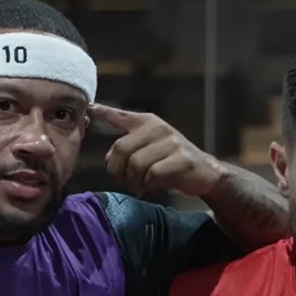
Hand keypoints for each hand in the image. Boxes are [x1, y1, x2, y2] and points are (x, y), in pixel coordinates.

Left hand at [88, 104, 223, 197]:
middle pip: (121, 149)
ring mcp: (171, 143)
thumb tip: (110, 158)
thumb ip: (129, 148)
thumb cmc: (172, 162)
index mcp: (148, 122)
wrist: (205, 172)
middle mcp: (158, 128)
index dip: (104, 112)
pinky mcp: (181, 159)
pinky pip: (152, 175)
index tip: (90, 108)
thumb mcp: (150, 148)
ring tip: (140, 186)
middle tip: (124, 180)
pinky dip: (148, 185)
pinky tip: (151, 188)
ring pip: (135, 164)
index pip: (121, 116)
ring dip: (133, 181)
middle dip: (117, 170)